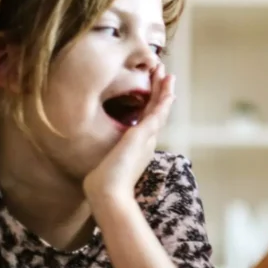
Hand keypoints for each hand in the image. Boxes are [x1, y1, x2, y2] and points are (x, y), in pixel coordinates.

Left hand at [83, 64, 174, 199]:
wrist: (109, 193)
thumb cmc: (104, 183)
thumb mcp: (107, 163)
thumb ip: (109, 156)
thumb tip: (99, 158)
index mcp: (139, 145)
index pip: (149, 119)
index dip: (154, 104)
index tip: (157, 91)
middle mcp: (146, 140)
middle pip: (157, 111)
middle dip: (161, 92)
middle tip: (165, 74)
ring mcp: (147, 138)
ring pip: (160, 109)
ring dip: (164, 90)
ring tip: (167, 73)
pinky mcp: (143, 136)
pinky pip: (157, 115)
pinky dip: (163, 102)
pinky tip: (168, 90)